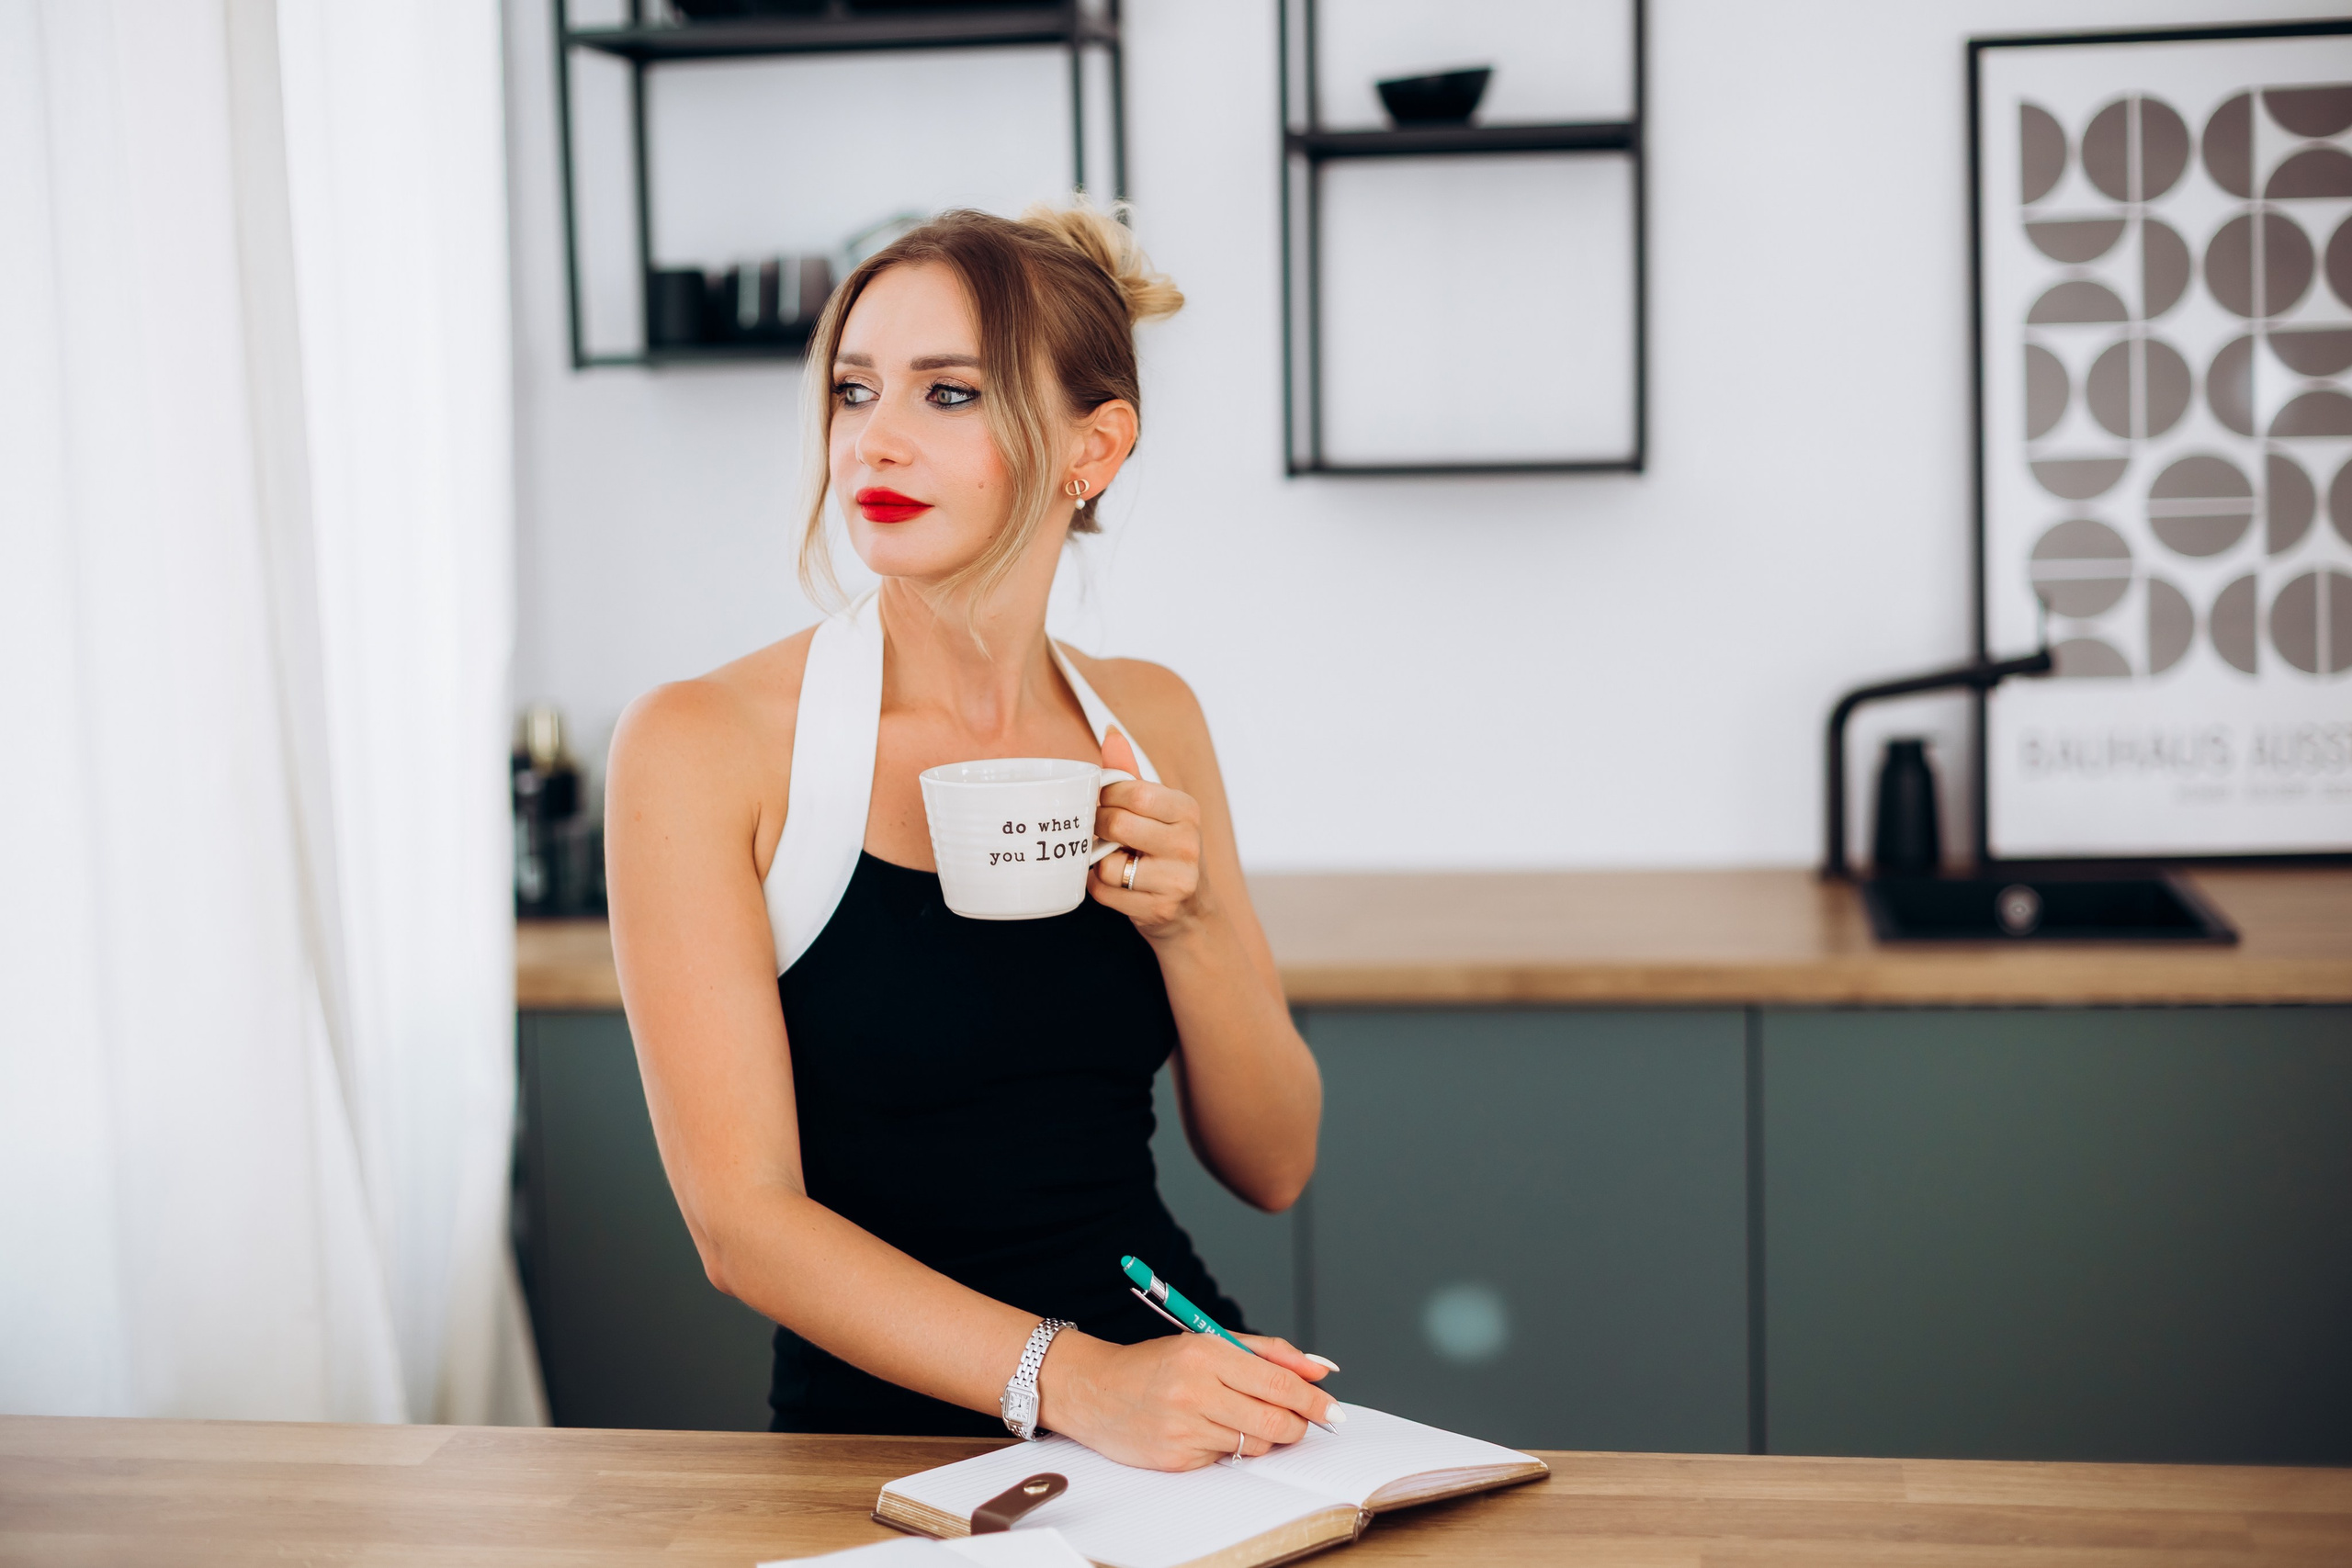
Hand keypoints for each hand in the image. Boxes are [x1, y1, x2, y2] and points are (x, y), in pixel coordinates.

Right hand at [1036, 1329, 1340, 1470]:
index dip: (1312, 1399)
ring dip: (1264, 1436)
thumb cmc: (1156, 1364)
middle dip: (1298, 1424)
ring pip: (1255, 1444)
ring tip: (1243, 1418)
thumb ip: (1268, 1353)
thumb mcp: (1208, 1341)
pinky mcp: (1176, 1459)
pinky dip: (1229, 1447)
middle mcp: (1194, 1390)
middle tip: (1301, 1421)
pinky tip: (1209, 1430)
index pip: (1277, 1382)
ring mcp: (1184, 1428)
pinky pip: (1226, 1459)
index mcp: (1205, 1353)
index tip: (1332, 1408)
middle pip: (1274, 1420)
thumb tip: (1320, 1369)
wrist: (1093, 1390)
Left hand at [1090, 728, 1205, 939]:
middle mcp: (1188, 843)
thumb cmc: (1165, 854)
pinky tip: (1117, 886)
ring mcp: (1177, 878)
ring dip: (1099, 864)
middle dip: (1097, 828)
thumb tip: (1110, 731)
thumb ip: (1130, 775)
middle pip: (1118, 824)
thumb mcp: (1157, 812)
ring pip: (1109, 864)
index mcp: (1187, 810)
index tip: (1101, 804)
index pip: (1132, 791)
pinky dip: (1101, 889)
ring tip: (1114, 862)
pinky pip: (1107, 893)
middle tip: (1098, 832)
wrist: (1190, 913)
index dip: (1105, 797)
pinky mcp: (1161, 908)